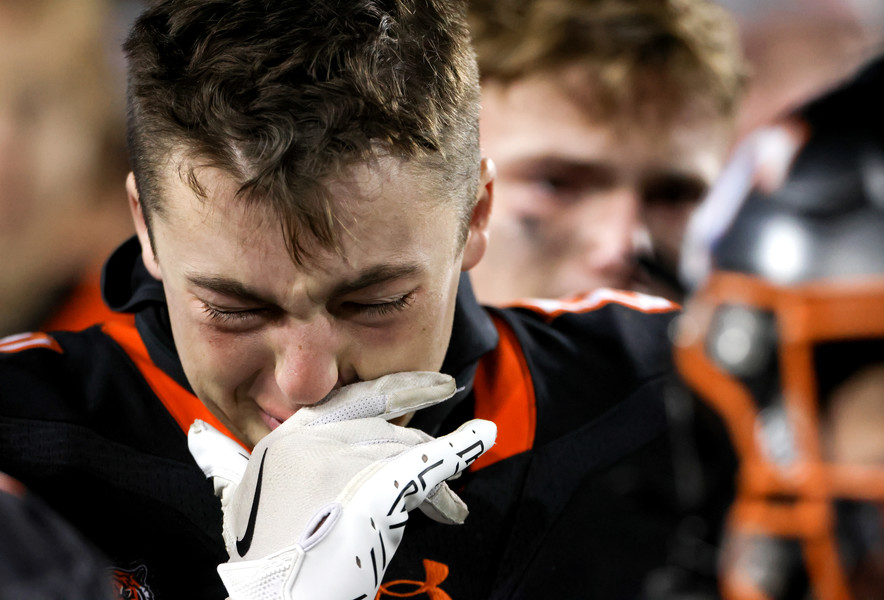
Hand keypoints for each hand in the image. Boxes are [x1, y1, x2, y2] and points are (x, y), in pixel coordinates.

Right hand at [189, 371, 495, 599]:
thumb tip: (198, 435)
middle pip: (385, 426)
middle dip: (417, 410)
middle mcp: (317, 439)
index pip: (350, 398)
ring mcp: (348, 461)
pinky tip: (484, 436)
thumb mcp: (237, 501)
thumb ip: (223, 462)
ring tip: (452, 506)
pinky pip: (429, 463)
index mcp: (288, 436)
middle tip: (446, 388)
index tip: (419, 380)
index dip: (390, 386)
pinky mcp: (378, 489)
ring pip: (409, 452)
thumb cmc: (260, 556)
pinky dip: (462, 448)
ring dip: (436, 477)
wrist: (276, 595)